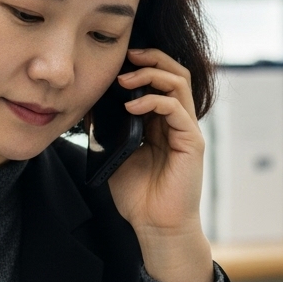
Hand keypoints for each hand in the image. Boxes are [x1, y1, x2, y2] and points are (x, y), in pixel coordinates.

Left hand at [107, 47, 213, 281]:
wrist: (155, 226)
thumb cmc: (137, 196)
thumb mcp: (114, 155)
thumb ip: (107, 131)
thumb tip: (90, 105)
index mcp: (160, 123)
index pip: (158, 81)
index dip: (141, 65)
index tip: (116, 60)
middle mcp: (177, 122)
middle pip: (174, 73)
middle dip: (151, 59)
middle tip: (127, 55)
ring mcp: (187, 130)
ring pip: (179, 84)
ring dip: (152, 74)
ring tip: (125, 80)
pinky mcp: (192, 143)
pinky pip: (177, 110)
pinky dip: (154, 101)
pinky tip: (132, 106)